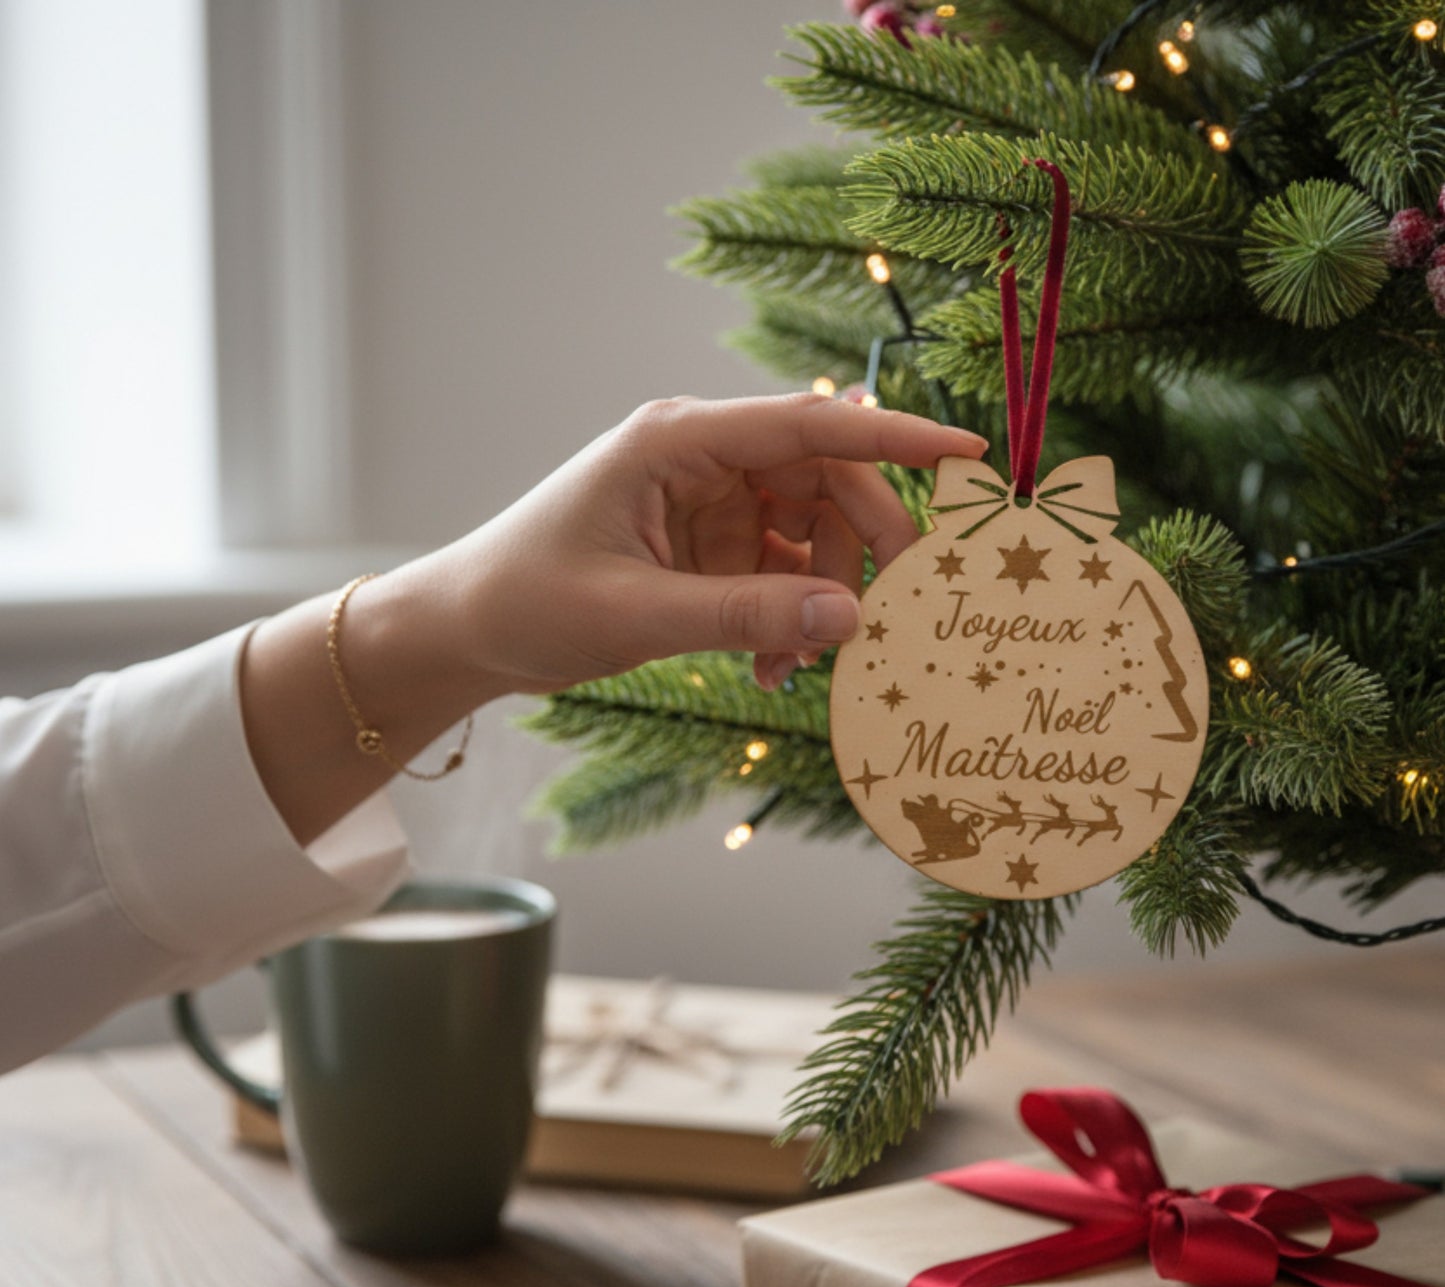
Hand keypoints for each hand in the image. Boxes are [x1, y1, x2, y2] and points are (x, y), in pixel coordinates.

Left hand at [444, 392, 987, 691]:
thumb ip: (744, 614)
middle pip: (823, 482)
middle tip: (883, 616)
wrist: (465, 629)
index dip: (894, 437)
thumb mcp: (637, 613)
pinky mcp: (703, 543)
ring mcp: (705, 500)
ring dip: (816, 598)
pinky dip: (785, 615)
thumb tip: (851, 618)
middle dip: (860, 549)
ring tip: (788, 666)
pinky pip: (776, 570)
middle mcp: (700, 457)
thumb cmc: (528, 600)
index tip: (967, 454)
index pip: (809, 424)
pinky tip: (769, 664)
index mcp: (678, 440)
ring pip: (807, 532)